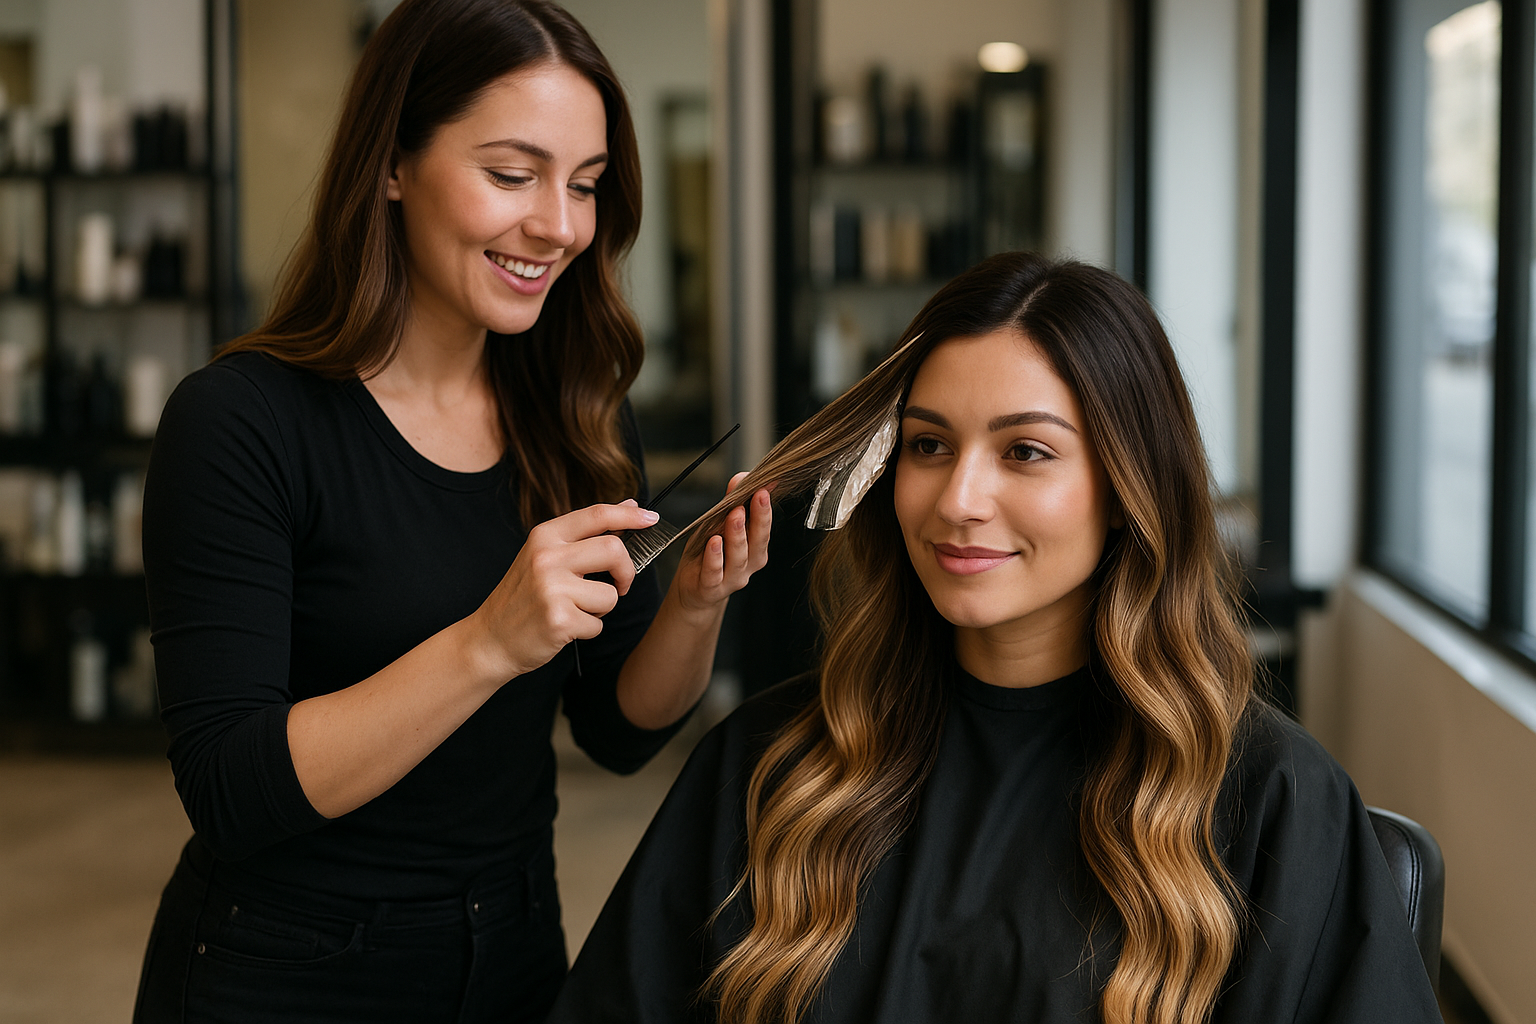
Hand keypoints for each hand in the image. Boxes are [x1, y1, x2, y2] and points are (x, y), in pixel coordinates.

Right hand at [468, 500, 659, 679]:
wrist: (490, 639)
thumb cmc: (524, 597)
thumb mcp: (546, 555)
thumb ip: (586, 533)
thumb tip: (629, 506)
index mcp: (545, 536)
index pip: (597, 515)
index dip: (629, 516)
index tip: (651, 519)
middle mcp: (547, 557)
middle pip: (614, 550)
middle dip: (626, 572)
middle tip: (619, 584)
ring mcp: (551, 588)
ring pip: (611, 595)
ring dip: (601, 608)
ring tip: (574, 609)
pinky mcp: (558, 619)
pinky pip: (598, 624)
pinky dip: (588, 630)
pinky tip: (564, 628)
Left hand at [670, 473, 771, 617]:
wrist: (694, 590)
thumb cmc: (709, 556)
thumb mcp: (719, 525)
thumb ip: (731, 503)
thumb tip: (742, 477)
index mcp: (755, 549)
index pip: (764, 527)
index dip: (766, 507)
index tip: (766, 486)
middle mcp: (748, 565)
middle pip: (757, 541)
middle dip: (759, 517)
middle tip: (758, 495)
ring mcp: (731, 578)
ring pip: (738, 557)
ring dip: (737, 534)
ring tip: (735, 514)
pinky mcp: (711, 588)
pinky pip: (714, 573)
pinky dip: (715, 557)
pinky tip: (714, 542)